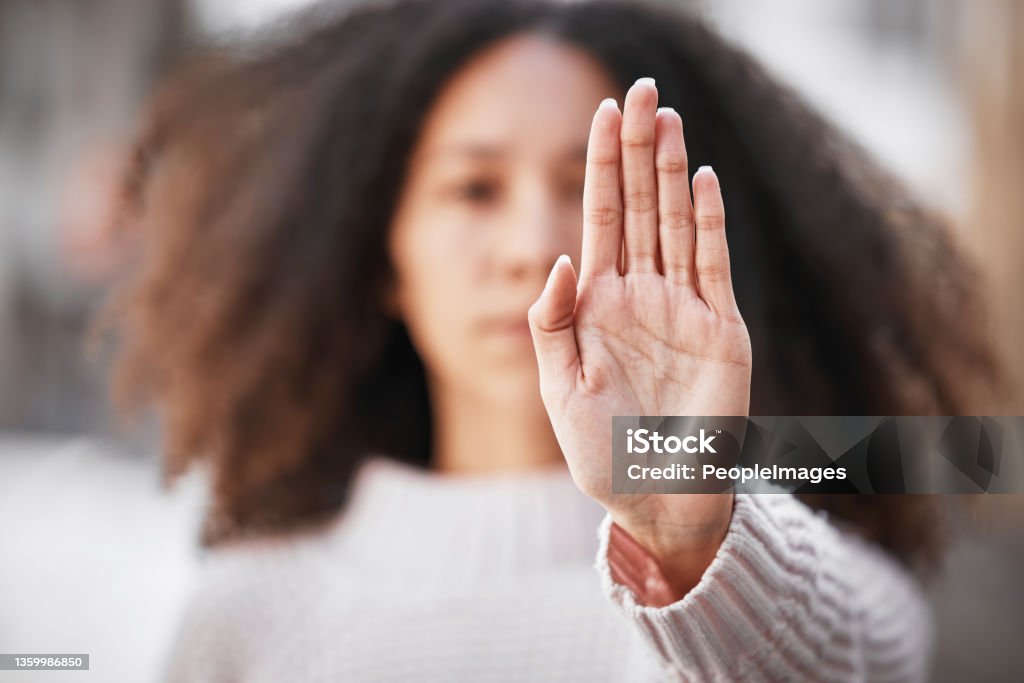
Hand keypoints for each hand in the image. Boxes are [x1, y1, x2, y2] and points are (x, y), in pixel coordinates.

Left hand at [528, 78, 751, 599]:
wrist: (657, 495)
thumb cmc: (601, 450)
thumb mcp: (559, 389)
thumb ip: (553, 324)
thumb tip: (558, 259)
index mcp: (597, 303)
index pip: (599, 218)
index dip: (600, 166)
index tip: (601, 112)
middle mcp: (641, 294)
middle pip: (639, 206)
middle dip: (637, 149)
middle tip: (641, 88)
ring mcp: (682, 308)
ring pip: (675, 223)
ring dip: (672, 171)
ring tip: (668, 116)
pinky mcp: (720, 329)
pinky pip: (713, 264)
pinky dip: (708, 222)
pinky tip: (700, 179)